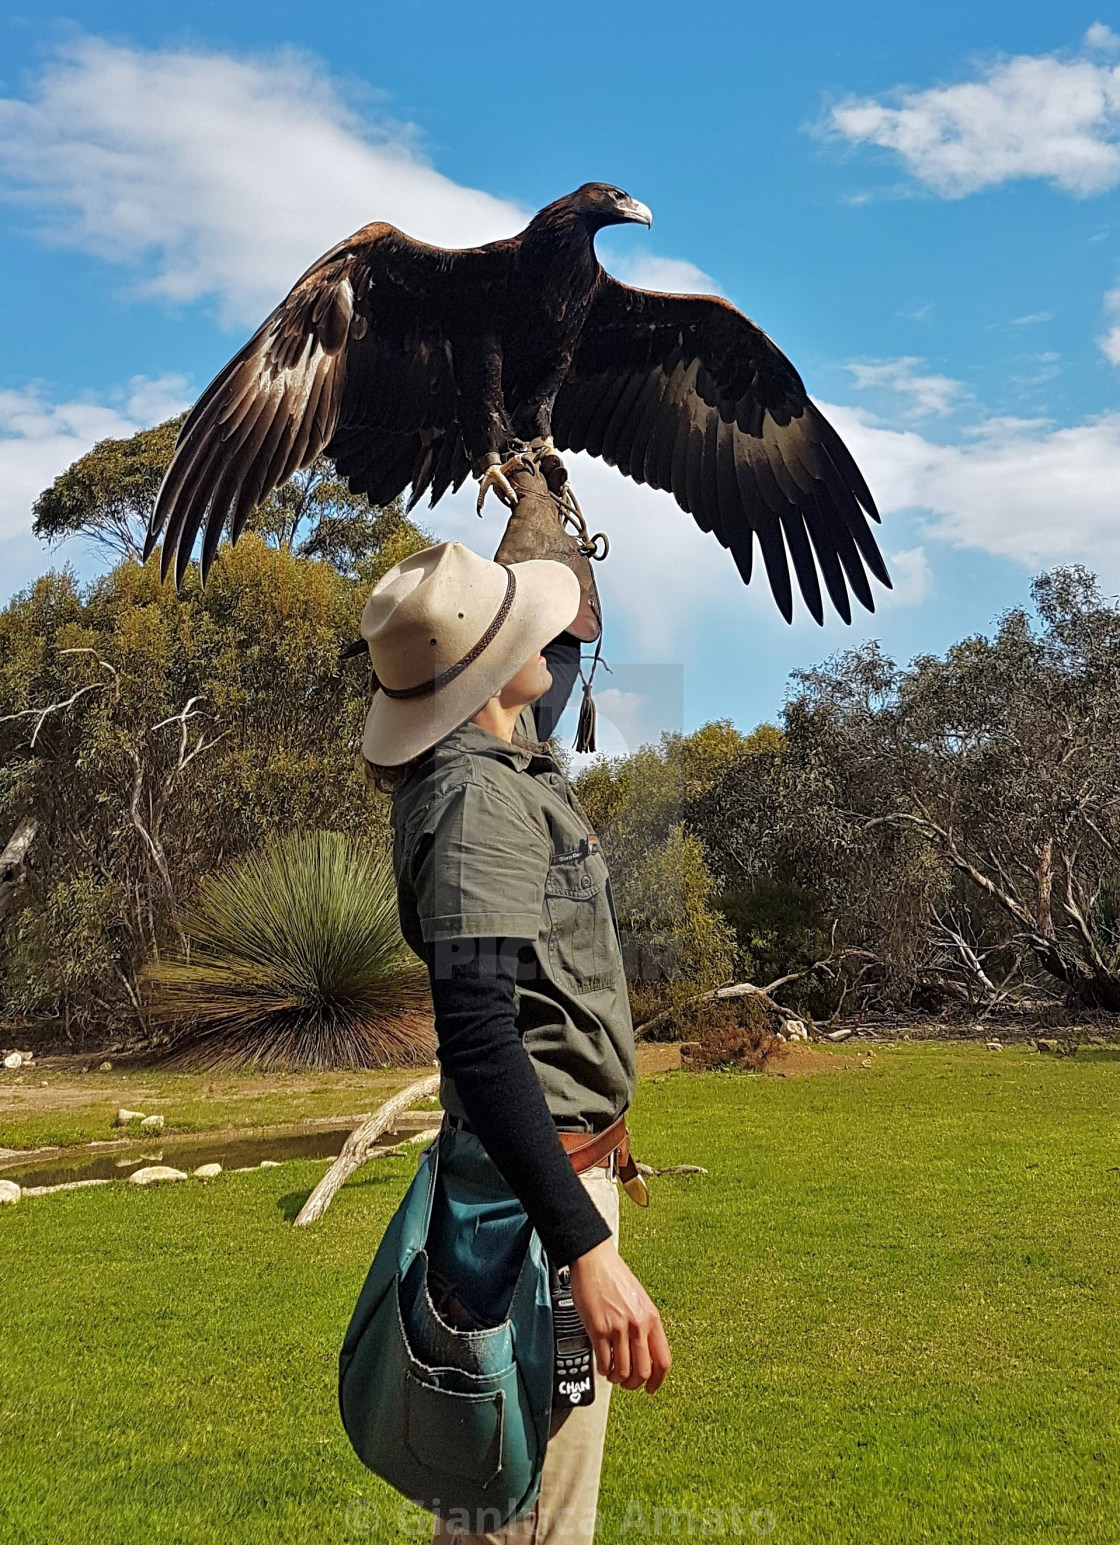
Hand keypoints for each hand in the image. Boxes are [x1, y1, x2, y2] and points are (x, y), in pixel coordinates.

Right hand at [568, 1238, 670, 1392]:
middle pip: (643, 1371)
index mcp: (652, 1318)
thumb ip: (644, 1325)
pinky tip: (602, 1365)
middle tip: (627, 1382)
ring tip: (612, 1373)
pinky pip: (604, 1362)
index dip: (658, 1380)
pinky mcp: (598, 1328)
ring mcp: (618, 1327)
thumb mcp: (640, 1301)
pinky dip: (603, 1369)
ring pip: (623, 1371)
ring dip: (617, 1378)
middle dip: (634, 1383)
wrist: (595, 1260)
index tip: (652, 1388)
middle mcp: (638, 1324)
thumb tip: (644, 1353)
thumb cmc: (615, 1277)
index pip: (663, 1360)